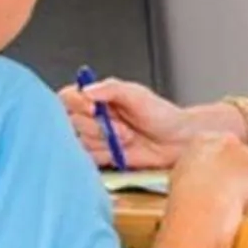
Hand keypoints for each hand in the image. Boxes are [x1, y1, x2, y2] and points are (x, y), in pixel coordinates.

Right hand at [61, 77, 202, 170]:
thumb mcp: (138, 95)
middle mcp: (93, 117)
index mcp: (99, 97)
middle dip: (98, 127)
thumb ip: (111, 89)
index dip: (76, 104)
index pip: (68, 98)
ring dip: (105, 142)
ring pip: (81, 142)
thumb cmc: (162, 114)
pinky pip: (89, 159)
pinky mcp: (102, 157)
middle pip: (72, 122)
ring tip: (128, 138)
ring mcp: (97, 138)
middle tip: (123, 128)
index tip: (94, 109)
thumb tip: (86, 90)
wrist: (179, 141)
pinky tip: (121, 152)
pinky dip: (104, 155)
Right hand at [168, 132, 247, 213]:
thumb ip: (192, 172)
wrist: (200, 207)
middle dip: (242, 174)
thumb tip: (195, 181)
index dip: (224, 165)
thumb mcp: (178, 178)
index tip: (224, 178)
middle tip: (240, 193)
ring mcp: (247, 155)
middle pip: (241, 156)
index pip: (219, 146)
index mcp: (202, 140)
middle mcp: (226, 141)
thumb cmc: (184, 199)